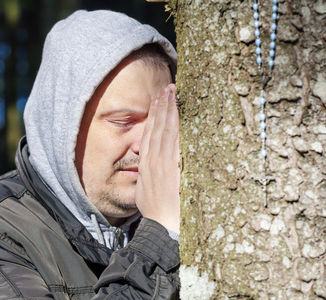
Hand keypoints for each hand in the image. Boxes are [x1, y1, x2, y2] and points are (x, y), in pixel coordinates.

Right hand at [135, 84, 179, 232]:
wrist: (163, 223)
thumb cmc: (156, 210)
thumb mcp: (144, 191)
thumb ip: (148, 174)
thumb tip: (151, 166)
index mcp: (146, 163)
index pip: (150, 133)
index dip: (153, 116)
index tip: (157, 101)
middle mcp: (154, 159)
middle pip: (158, 127)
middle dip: (163, 106)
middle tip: (168, 89)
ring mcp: (164, 161)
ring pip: (166, 130)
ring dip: (170, 110)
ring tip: (172, 94)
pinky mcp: (175, 166)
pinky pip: (176, 141)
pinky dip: (177, 126)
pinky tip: (181, 114)